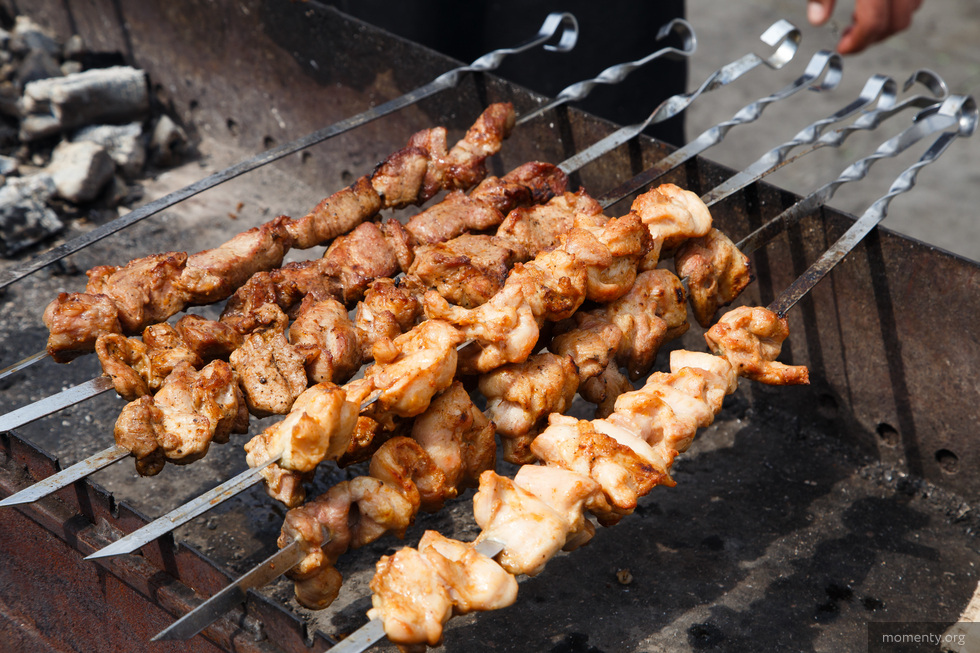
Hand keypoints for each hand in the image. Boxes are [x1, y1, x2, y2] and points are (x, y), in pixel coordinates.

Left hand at [807, 0, 922, 53]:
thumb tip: (817, 19)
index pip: (873, 21)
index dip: (857, 42)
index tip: (842, 48)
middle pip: (898, 22)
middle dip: (873, 37)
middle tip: (850, 38)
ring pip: (911, 9)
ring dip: (888, 23)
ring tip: (859, 18)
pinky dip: (899, 7)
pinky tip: (876, 5)